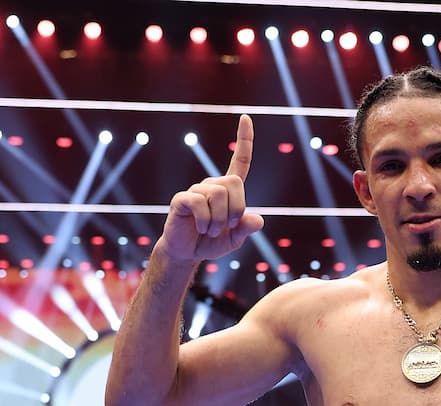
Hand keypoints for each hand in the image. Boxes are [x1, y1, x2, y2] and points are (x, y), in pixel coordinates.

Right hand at [156, 115, 264, 263]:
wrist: (187, 253)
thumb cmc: (211, 242)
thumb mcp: (235, 239)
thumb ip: (247, 229)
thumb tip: (258, 220)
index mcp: (228, 190)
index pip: (240, 161)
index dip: (244, 140)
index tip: (246, 117)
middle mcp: (212, 185)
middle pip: (234, 183)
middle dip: (236, 209)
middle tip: (226, 227)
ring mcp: (196, 191)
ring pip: (218, 194)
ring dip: (218, 221)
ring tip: (210, 231)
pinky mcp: (182, 199)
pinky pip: (199, 203)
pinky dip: (205, 221)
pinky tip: (201, 228)